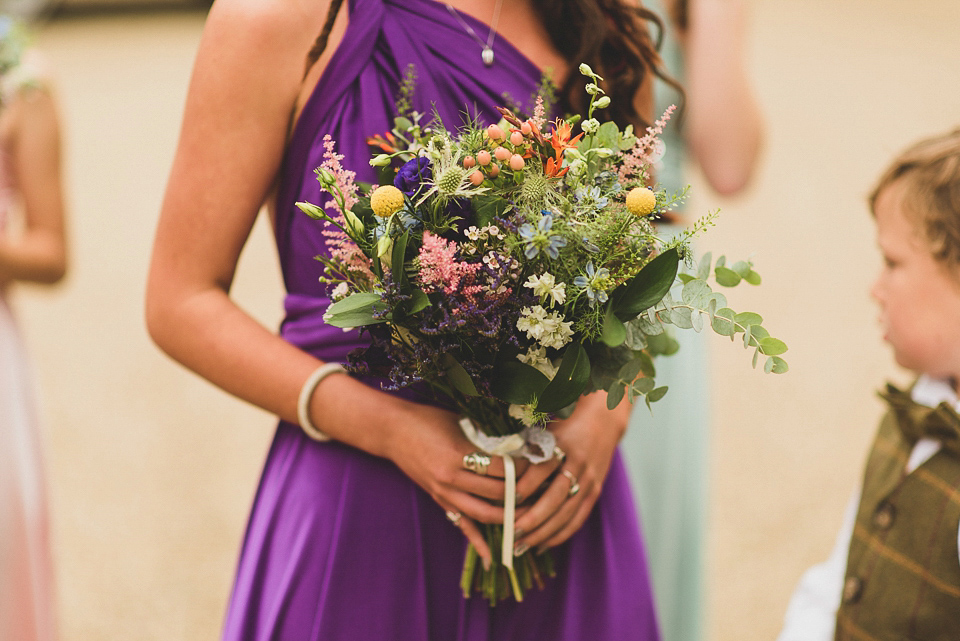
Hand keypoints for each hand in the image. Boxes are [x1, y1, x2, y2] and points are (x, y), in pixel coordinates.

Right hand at [383, 400, 529, 567]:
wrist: (393, 431)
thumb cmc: (428, 419)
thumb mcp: (460, 422)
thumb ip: (487, 435)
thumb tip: (520, 441)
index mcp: (458, 454)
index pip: (500, 468)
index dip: (522, 468)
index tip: (538, 463)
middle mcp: (451, 478)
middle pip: (496, 493)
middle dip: (521, 493)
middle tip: (541, 489)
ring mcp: (444, 493)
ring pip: (483, 514)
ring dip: (508, 517)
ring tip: (529, 514)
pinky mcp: (439, 501)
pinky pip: (462, 526)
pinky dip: (478, 543)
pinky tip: (493, 558)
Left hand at [512, 392, 627, 552]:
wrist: (603, 422)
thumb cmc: (562, 425)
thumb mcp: (544, 429)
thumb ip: (523, 446)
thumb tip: (494, 465)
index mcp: (561, 445)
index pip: (541, 469)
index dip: (525, 486)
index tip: (507, 501)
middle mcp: (577, 463)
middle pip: (555, 497)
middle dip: (533, 518)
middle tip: (512, 534)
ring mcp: (589, 480)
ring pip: (566, 513)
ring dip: (544, 533)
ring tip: (522, 546)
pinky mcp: (595, 491)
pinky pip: (578, 518)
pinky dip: (560, 534)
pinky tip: (542, 545)